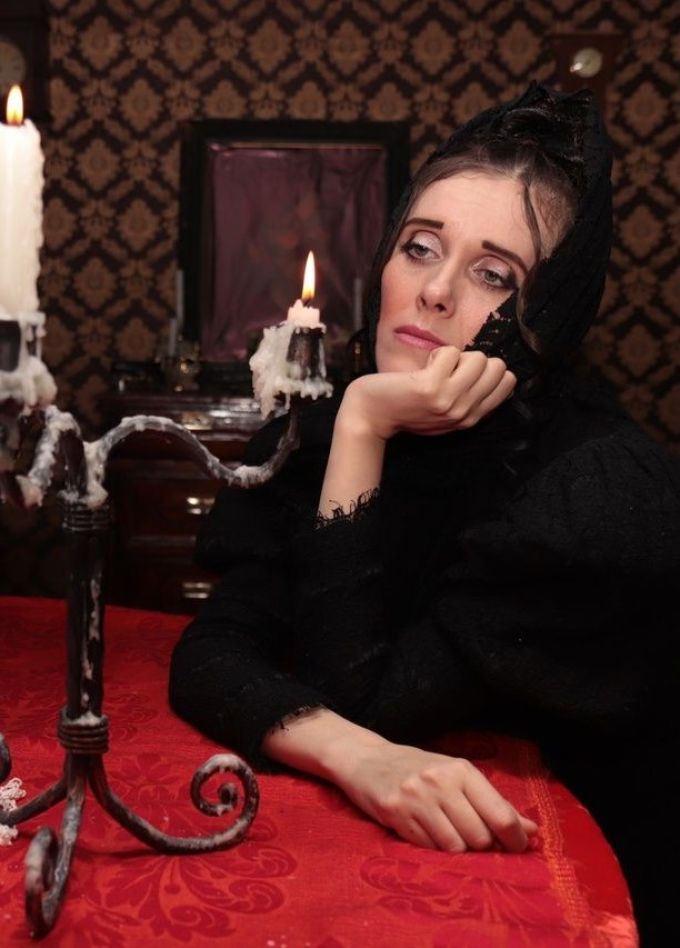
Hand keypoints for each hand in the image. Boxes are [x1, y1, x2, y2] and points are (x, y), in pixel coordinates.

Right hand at [336, 741, 537, 852]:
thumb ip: (493, 803)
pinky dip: (433, 849)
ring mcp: (416, 798)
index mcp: (461, 770)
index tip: (517, 847)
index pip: (500, 815)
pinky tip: (426, 833)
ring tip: (448, 834)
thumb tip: (532, 831)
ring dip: (457, 850)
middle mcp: (440, 781)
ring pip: (454, 848)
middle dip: (482, 846)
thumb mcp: (458, 777)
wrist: (367, 760)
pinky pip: (427, 849)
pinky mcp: (395, 813)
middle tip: (474, 840)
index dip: (515, 839)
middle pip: (479, 838)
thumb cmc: (420, 769)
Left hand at [340, 347, 515, 440]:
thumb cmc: (405, 408)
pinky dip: (437, 352)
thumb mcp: (445, 412)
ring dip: (456, 356)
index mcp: (471, 419)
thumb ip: (470, 399)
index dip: (487, 370)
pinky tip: (422, 367)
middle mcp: (464, 413)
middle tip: (447, 371)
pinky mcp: (430, 388)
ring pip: (479, 358)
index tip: (462, 376)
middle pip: (497, 367)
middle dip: (474, 360)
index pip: (508, 383)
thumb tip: (498, 371)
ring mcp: (448, 401)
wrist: (369, 416)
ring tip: (434, 369)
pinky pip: (451, 352)